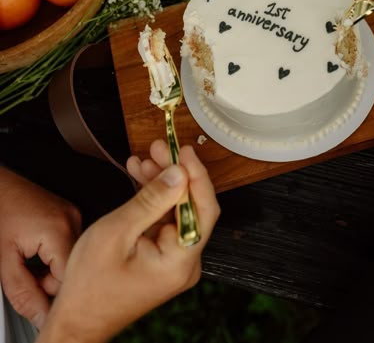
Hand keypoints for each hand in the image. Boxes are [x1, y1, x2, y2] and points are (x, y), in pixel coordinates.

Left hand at [0, 168, 80, 328]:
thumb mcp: (3, 261)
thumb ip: (24, 293)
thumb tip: (43, 318)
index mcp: (60, 230)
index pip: (70, 278)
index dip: (52, 295)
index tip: (39, 302)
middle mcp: (74, 220)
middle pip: (75, 269)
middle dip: (51, 282)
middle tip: (28, 277)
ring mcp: (74, 215)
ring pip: (73, 259)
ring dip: (53, 270)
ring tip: (29, 262)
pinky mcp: (71, 214)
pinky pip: (70, 245)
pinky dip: (54, 256)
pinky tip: (37, 252)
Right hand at [37, 145, 219, 342]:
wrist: (76, 318)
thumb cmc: (90, 286)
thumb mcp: (117, 232)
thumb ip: (151, 201)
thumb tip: (179, 174)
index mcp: (180, 260)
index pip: (204, 210)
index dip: (197, 176)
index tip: (186, 152)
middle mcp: (183, 261)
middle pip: (190, 205)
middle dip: (174, 173)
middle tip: (159, 148)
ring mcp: (173, 258)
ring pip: (175, 208)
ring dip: (160, 182)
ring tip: (144, 159)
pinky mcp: (161, 254)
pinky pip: (163, 219)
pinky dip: (152, 198)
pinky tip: (139, 177)